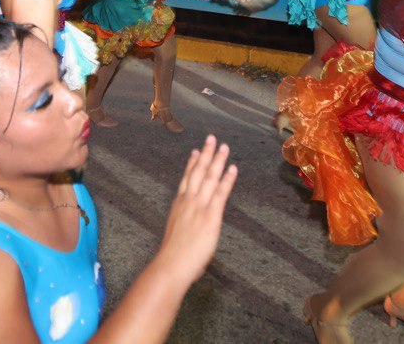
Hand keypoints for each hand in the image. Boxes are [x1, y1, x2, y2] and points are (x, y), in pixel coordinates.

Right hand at [153, 135, 237, 283]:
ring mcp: (199, 207)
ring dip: (218, 160)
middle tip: (211, 139)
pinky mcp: (210, 216)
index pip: (186, 178)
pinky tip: (232, 168)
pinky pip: (220, 192)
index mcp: (178, 205)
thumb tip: (187, 229)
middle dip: (206, 153)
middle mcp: (187, 201)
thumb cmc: (171, 257)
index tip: (196, 151)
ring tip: (224, 147)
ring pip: (209, 177)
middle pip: (197, 171)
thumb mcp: (175, 234)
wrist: (170, 265)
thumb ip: (183, 226)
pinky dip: (227, 179)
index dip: (192, 164)